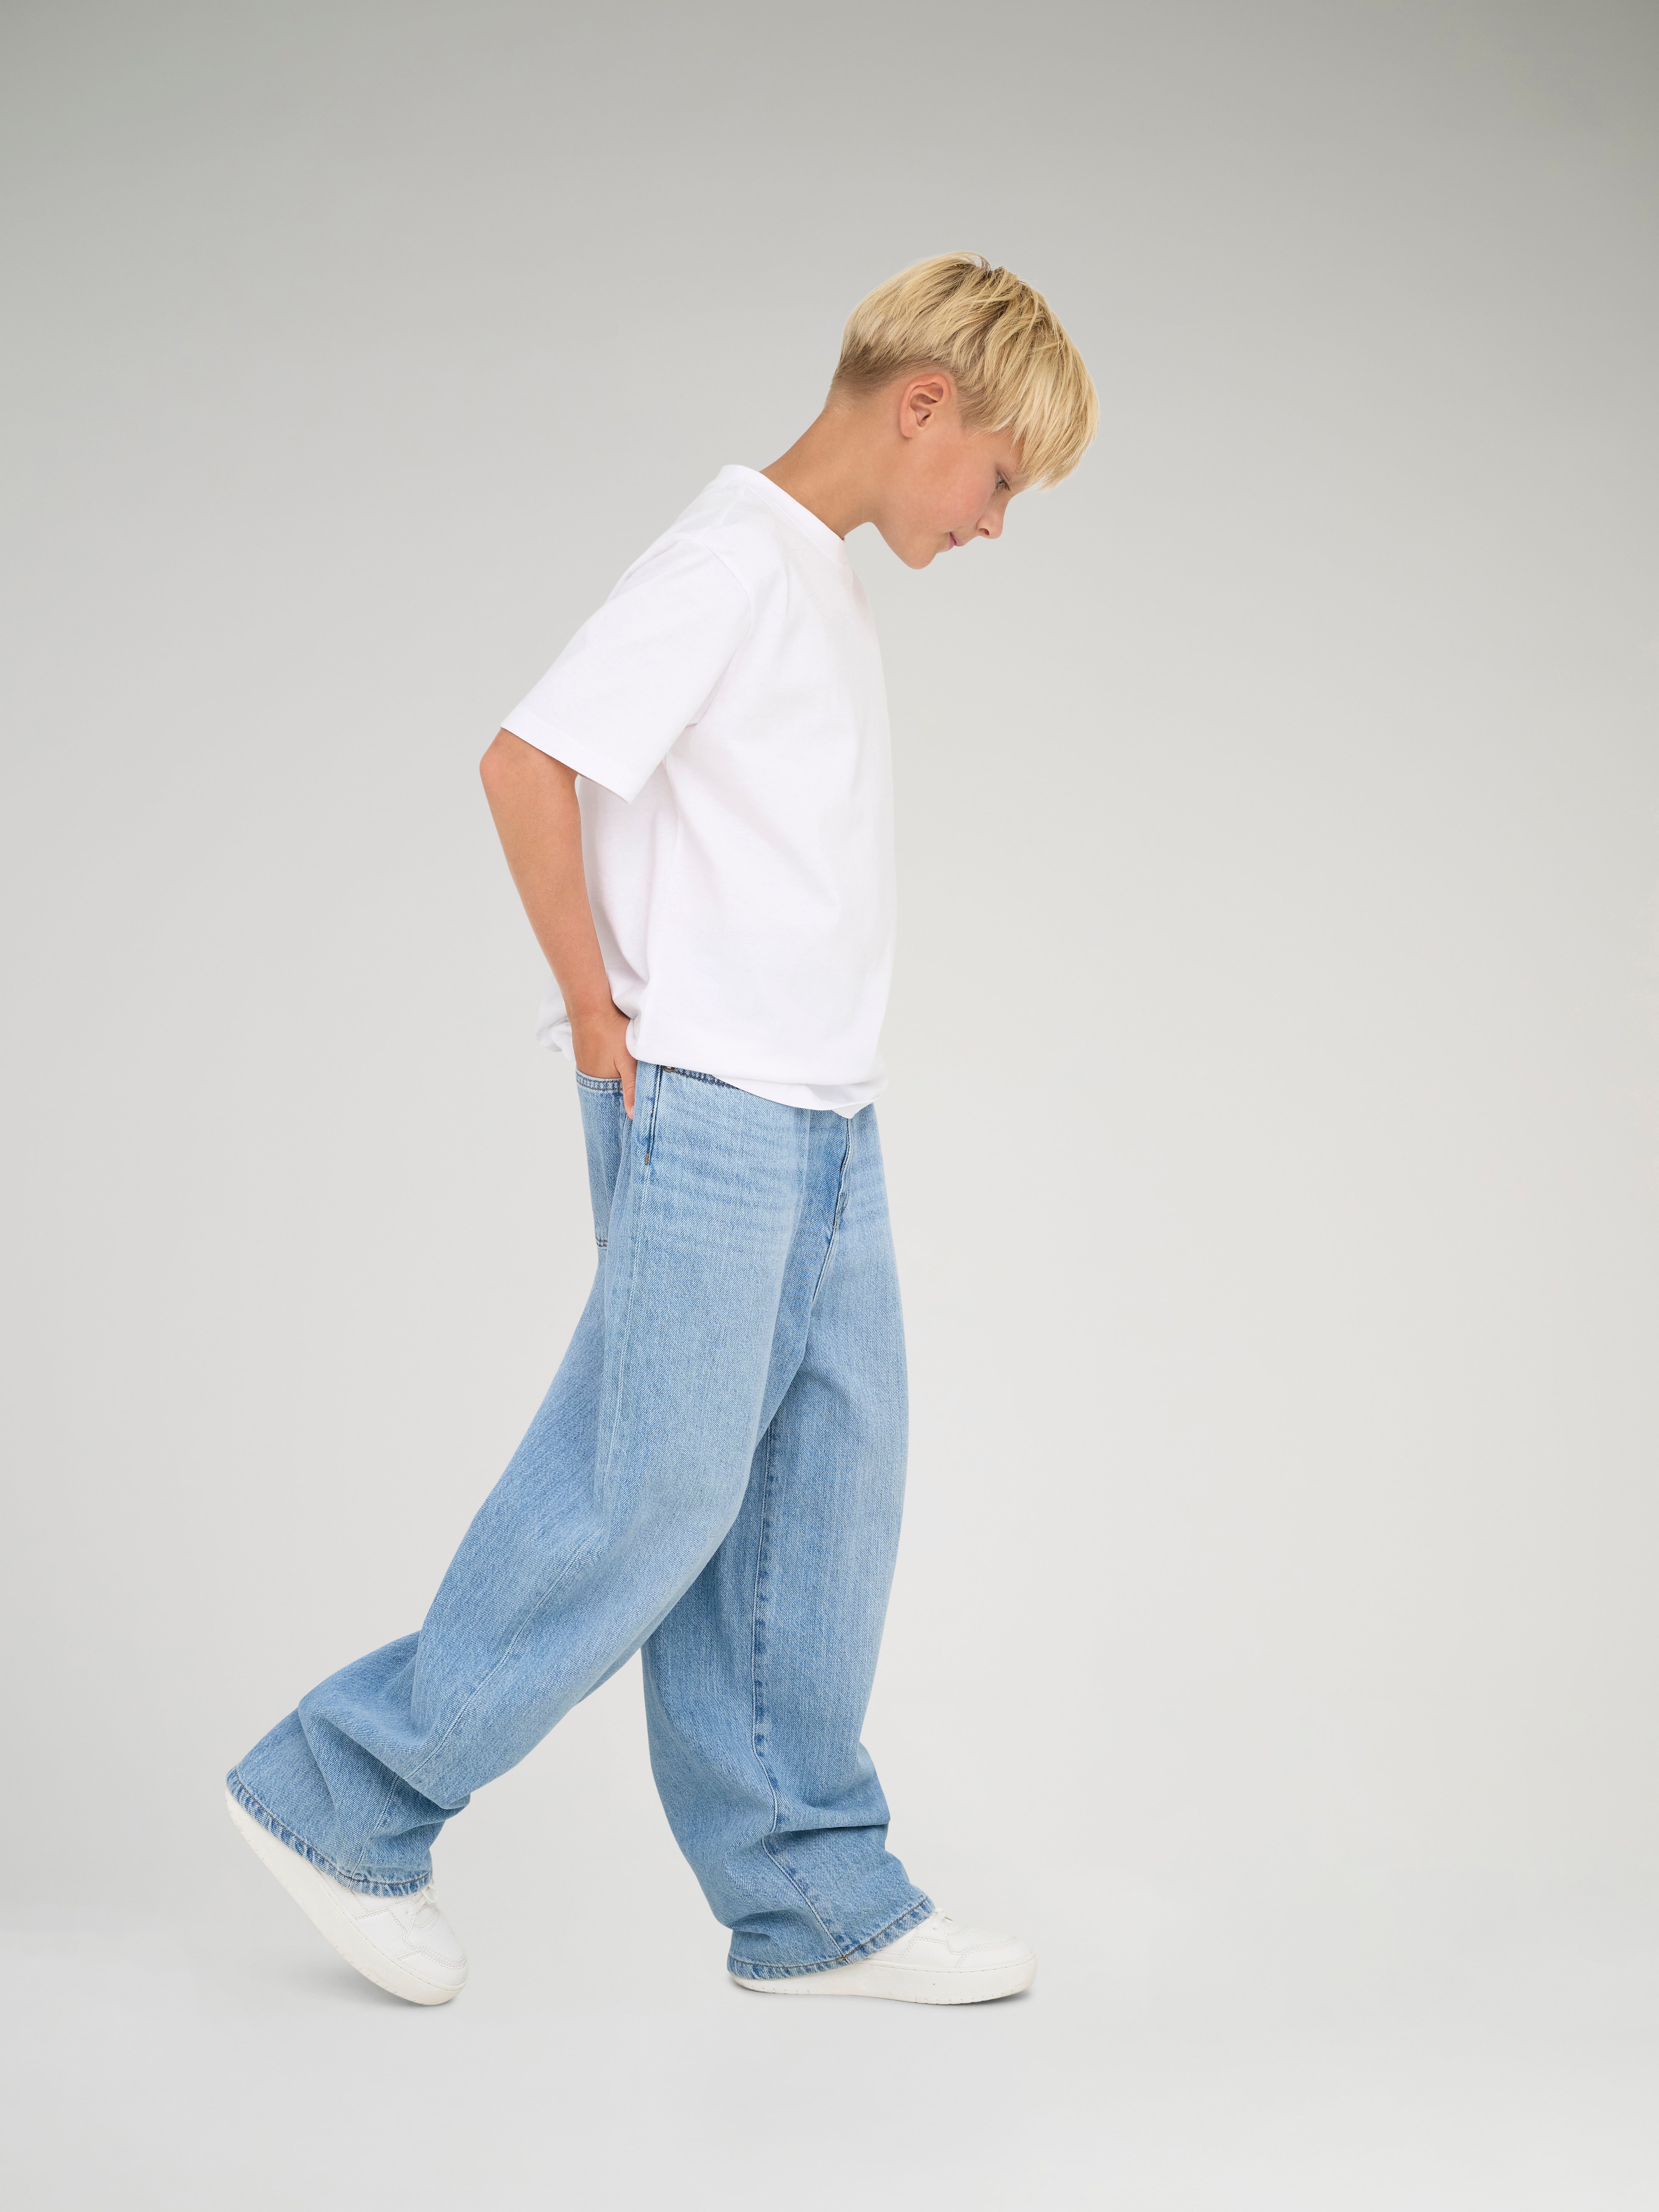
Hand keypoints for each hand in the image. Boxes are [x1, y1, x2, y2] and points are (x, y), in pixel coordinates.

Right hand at [571, 1003, 637, 1118]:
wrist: (590, 1006)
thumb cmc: (611, 1032)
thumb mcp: (628, 1061)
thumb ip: (631, 1088)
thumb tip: (632, 1116)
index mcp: (598, 1082)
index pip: (615, 1101)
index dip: (627, 1104)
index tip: (639, 1109)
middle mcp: (588, 1077)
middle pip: (609, 1090)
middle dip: (622, 1093)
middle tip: (638, 1093)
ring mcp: (585, 1064)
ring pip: (604, 1079)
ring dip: (616, 1079)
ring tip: (628, 1077)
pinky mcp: (585, 1054)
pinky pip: (599, 1068)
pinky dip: (609, 1068)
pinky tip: (617, 1063)